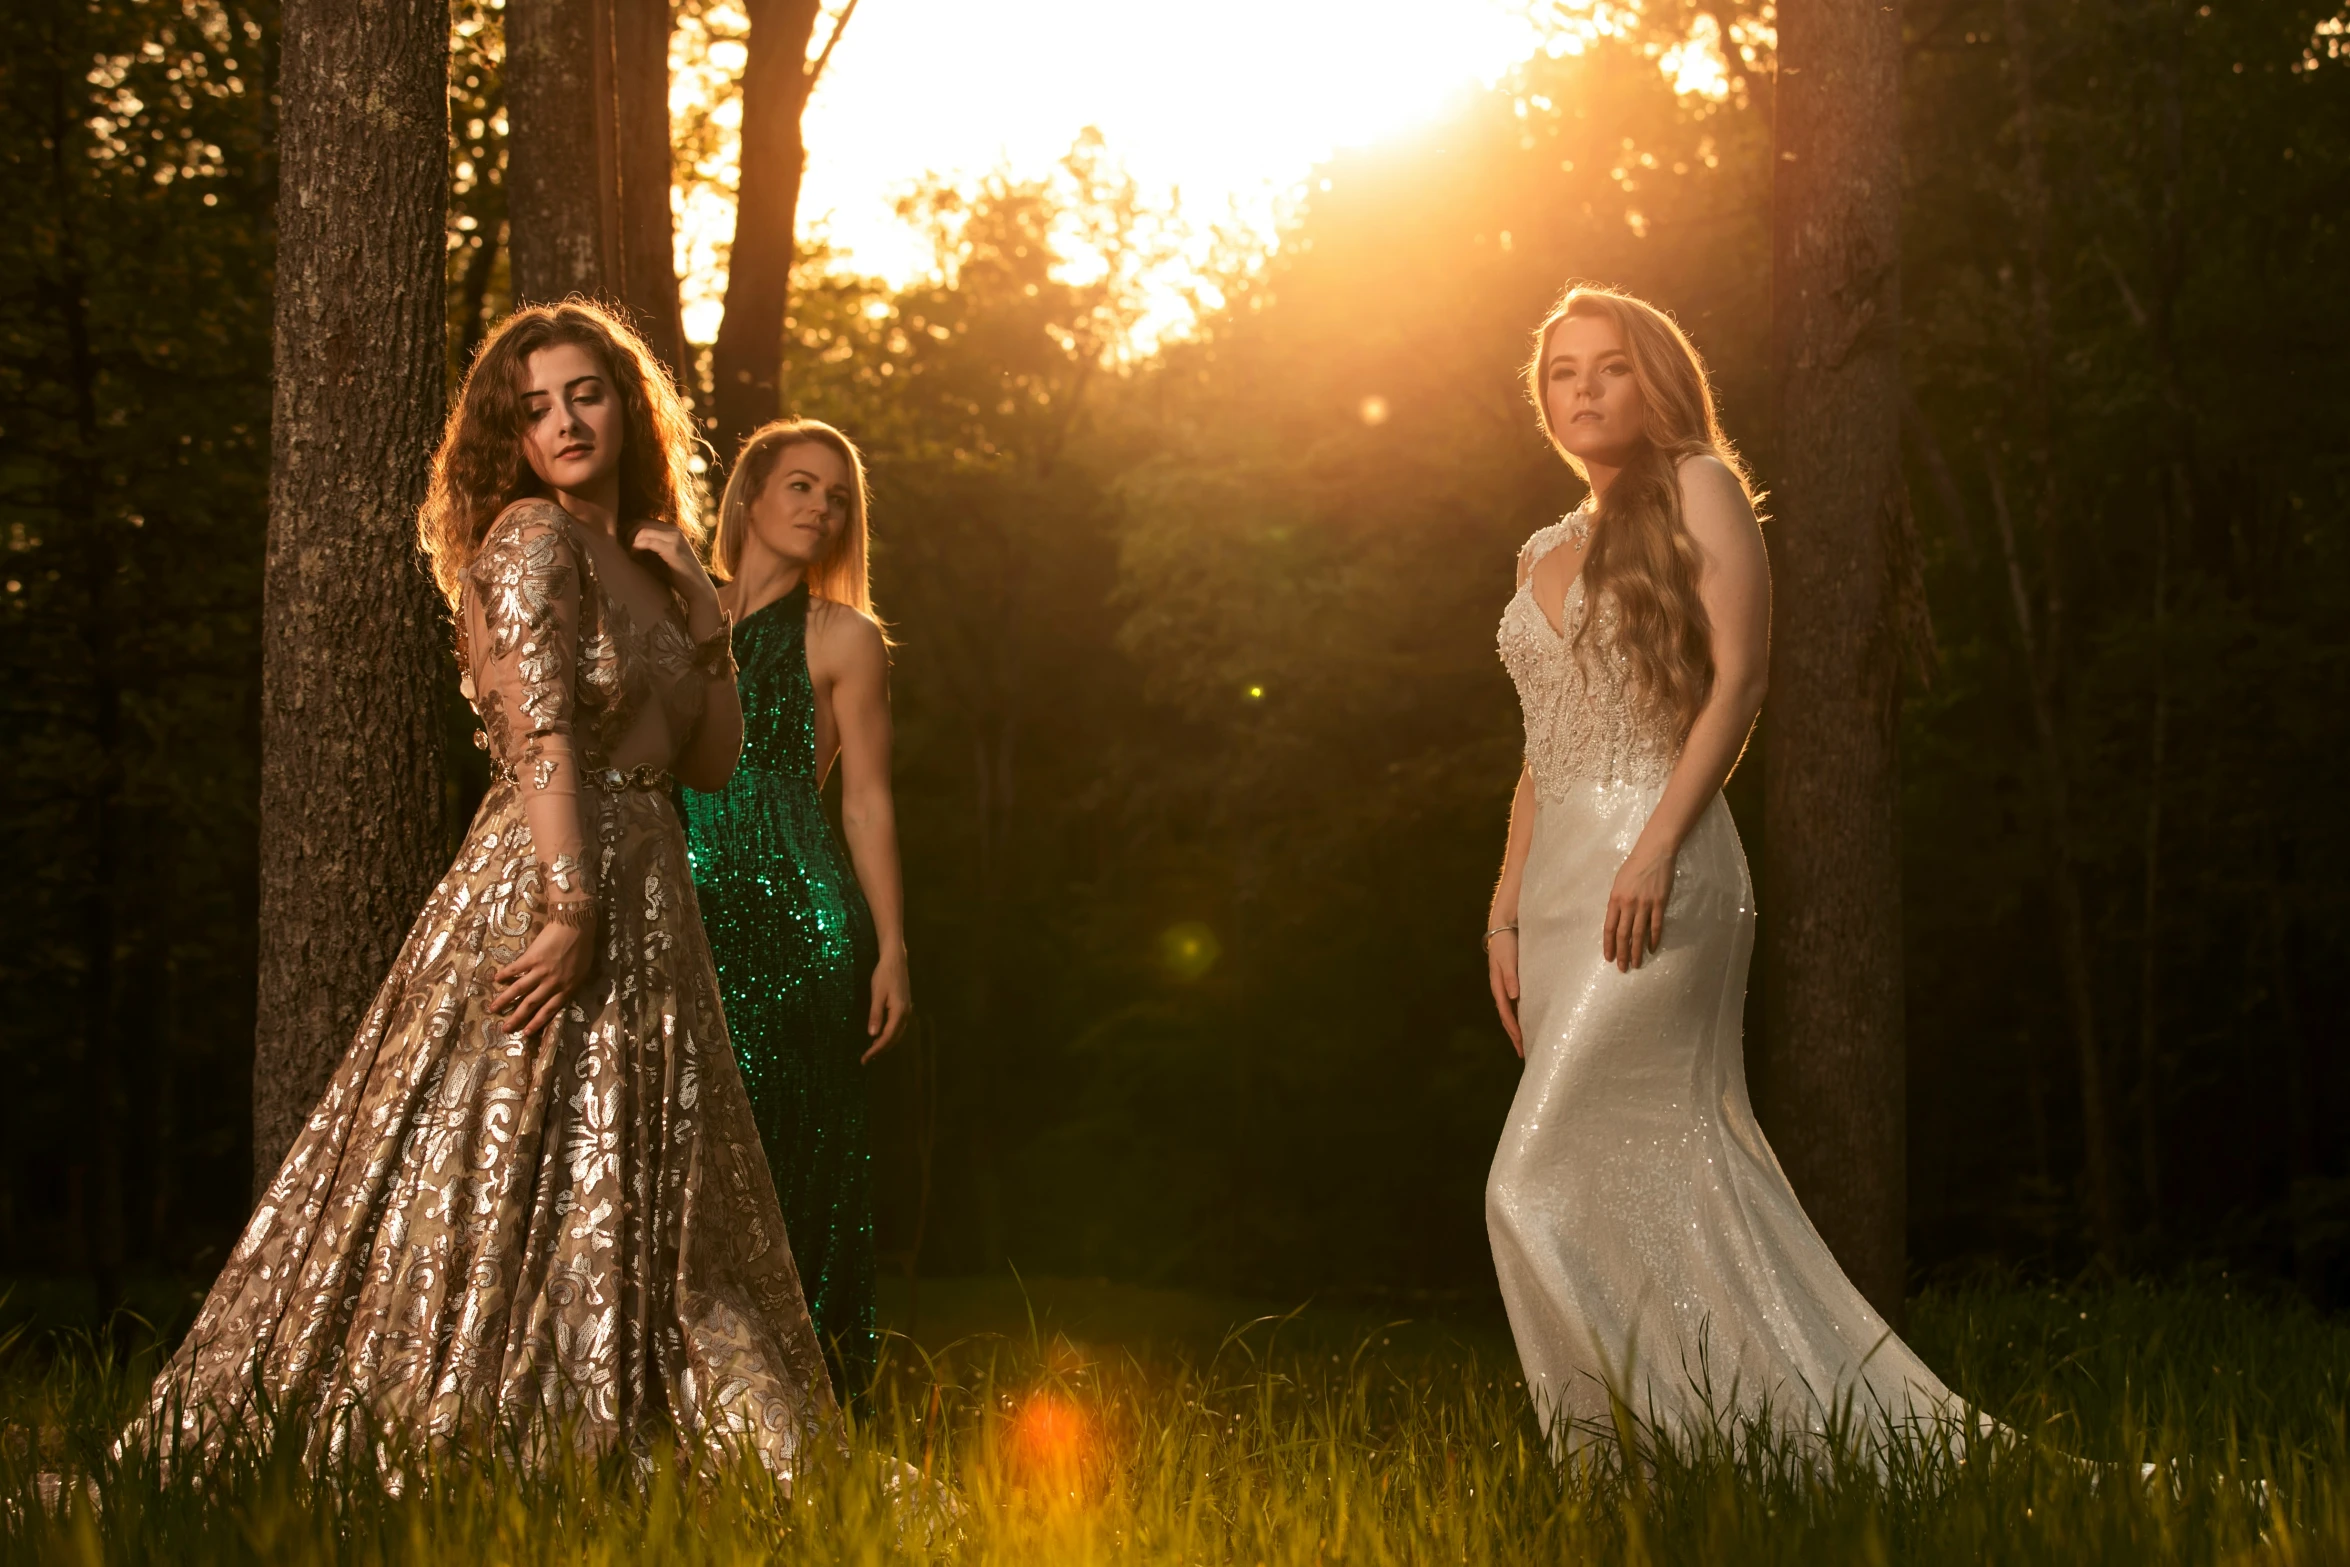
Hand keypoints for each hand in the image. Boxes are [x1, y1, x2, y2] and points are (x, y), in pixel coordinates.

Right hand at [491, 913, 594, 1037]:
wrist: (577, 925)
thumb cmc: (583, 948)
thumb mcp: (583, 972)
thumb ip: (570, 985)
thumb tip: (560, 995)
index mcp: (566, 988)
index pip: (549, 1010)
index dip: (537, 1022)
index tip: (526, 1033)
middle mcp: (552, 983)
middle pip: (531, 1004)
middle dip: (517, 1017)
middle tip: (505, 1028)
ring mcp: (540, 971)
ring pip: (519, 989)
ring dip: (504, 1000)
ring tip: (493, 1008)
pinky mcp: (531, 957)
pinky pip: (515, 969)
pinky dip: (504, 975)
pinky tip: (495, 980)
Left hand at [629, 520, 721, 630]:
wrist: (699, 590)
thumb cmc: (679, 577)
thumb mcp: (662, 558)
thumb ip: (650, 548)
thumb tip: (626, 543)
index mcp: (673, 531)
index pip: (645, 521)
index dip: (630, 529)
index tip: (621, 541)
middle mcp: (675, 530)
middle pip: (642, 522)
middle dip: (627, 533)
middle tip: (621, 546)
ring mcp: (675, 538)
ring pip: (643, 530)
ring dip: (631, 540)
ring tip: (628, 553)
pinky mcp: (673, 549)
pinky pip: (647, 541)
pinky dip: (636, 547)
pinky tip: (633, 556)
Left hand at [861, 943, 912, 1062]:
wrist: (895, 960)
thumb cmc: (884, 975)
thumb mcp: (877, 994)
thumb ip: (875, 1015)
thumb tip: (872, 1034)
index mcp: (899, 1012)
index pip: (887, 1037)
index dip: (876, 1049)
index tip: (865, 1058)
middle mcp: (906, 1013)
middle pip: (894, 1038)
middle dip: (880, 1050)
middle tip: (866, 1059)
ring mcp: (907, 1010)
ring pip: (897, 1034)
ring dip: (885, 1044)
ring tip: (872, 1051)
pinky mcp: (904, 1007)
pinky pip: (897, 1027)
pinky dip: (889, 1035)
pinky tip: (880, 1036)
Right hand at [1486, 927, 1522, 1056]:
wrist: (1504, 924)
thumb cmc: (1506, 941)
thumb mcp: (1507, 957)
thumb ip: (1510, 975)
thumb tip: (1514, 997)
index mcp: (1498, 984)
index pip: (1505, 1012)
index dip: (1513, 1028)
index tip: (1521, 1043)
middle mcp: (1502, 987)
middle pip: (1507, 1016)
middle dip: (1514, 1034)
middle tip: (1523, 1052)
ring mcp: (1507, 984)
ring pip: (1512, 1010)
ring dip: (1518, 1026)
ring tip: (1526, 1041)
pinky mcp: (1514, 979)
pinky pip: (1516, 1002)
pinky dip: (1521, 1013)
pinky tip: (1529, 1018)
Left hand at [1603, 841, 1674, 971]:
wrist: (1654, 853)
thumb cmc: (1634, 866)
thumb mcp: (1618, 883)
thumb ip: (1616, 902)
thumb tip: (1616, 920)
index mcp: (1615, 899)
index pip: (1609, 928)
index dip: (1609, 945)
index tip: (1609, 957)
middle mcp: (1628, 904)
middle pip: (1623, 935)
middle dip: (1622, 953)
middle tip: (1622, 968)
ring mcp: (1645, 905)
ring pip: (1639, 934)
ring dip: (1637, 951)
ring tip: (1636, 964)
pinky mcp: (1659, 904)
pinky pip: (1656, 926)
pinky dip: (1654, 939)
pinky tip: (1651, 949)